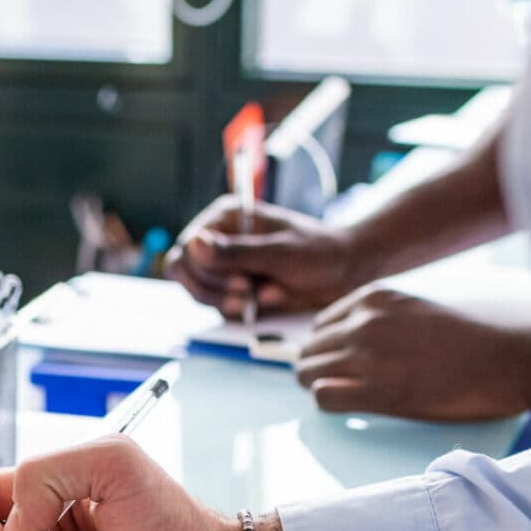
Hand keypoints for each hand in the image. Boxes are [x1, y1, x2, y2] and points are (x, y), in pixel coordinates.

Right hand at [166, 196, 368, 318]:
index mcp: (225, 219)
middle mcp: (219, 241)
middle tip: (250, 293)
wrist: (346, 273)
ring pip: (199, 293)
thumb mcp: (279, 252)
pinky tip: (268, 301)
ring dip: (228, 302)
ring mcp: (225, 268)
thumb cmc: (319, 252)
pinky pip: (218, 308)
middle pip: (185, 272)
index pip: (187, 247)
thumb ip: (235, 252)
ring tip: (263, 297)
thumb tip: (192, 243)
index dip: (206, 270)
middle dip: (214, 290)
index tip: (243, 280)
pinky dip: (240, 312)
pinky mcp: (234, 291)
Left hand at [295, 285, 530, 420]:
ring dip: (320, 385)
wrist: (515, 354)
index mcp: (378, 296)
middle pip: (310, 347)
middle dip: (319, 365)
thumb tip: (395, 319)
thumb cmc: (490, 325)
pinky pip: (324, 398)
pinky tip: (353, 406)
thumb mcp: (435, 295)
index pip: (323, 321)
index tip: (341, 357)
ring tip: (345, 395)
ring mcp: (367, 357)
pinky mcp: (379, 393)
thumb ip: (402, 305)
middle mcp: (364, 322)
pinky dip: (331, 403)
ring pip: (308, 372)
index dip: (329, 343)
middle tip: (339, 381)